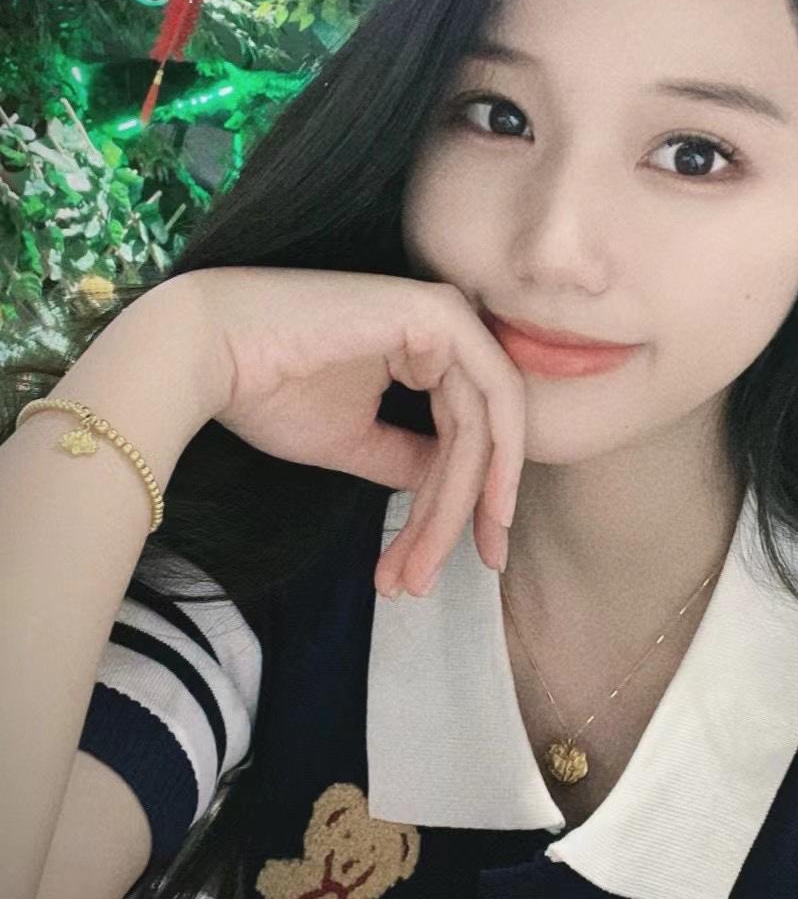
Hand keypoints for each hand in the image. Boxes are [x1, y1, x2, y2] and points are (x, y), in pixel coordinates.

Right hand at [187, 266, 525, 597]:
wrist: (208, 354)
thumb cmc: (268, 389)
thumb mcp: (354, 440)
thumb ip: (408, 460)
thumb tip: (450, 491)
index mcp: (424, 345)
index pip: (464, 433)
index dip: (459, 507)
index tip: (429, 570)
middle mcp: (445, 324)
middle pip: (479, 438)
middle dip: (459, 519)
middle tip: (423, 582)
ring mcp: (447, 315)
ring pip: (483, 432)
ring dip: (453, 510)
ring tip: (415, 571)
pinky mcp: (440, 316)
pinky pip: (488, 404)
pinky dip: (484, 469)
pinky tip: (468, 520)